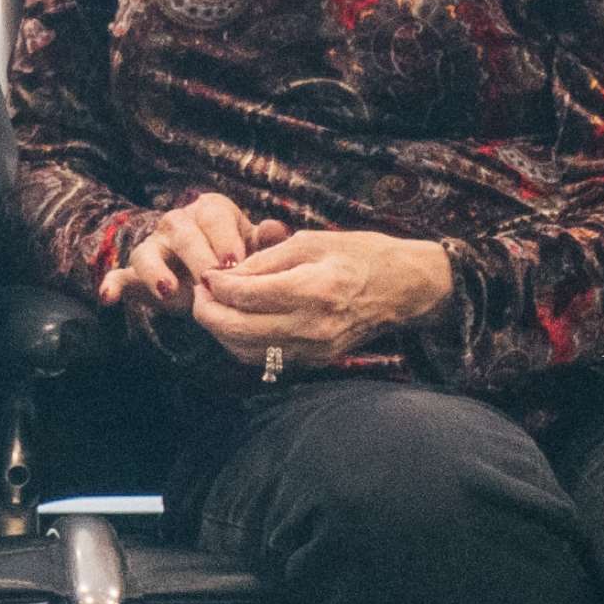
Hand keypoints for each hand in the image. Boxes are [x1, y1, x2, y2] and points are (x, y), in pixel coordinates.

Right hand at [101, 191, 268, 319]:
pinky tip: (108, 298)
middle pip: (182, 234)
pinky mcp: (136, 273)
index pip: (214, 216)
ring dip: (156, 272)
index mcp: (209, 210)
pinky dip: (111, 285)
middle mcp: (177, 222)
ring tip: (170, 292)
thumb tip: (278, 230)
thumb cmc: (238, 259)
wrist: (215, 279)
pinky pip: (120, 275)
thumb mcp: (256, 249)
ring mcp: (153, 247)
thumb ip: (266, 241)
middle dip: (197, 258)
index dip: (224, 237)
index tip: (235, 262)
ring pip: (146, 253)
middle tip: (211, 281)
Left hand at [189, 227, 456, 371]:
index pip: (244, 296)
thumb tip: (225, 276)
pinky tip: (238, 323)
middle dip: (207, 312)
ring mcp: (314, 349)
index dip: (216, 286)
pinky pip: (266, 359)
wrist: (403, 288)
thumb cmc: (359, 255)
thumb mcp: (310, 242)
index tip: (207, 274)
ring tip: (213, 307)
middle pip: (237, 329)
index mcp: (311, 290)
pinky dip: (243, 344)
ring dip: (221, 332)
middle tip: (200, 293)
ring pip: (246, 351)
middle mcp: (311, 326)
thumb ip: (265, 260)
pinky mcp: (316, 361)